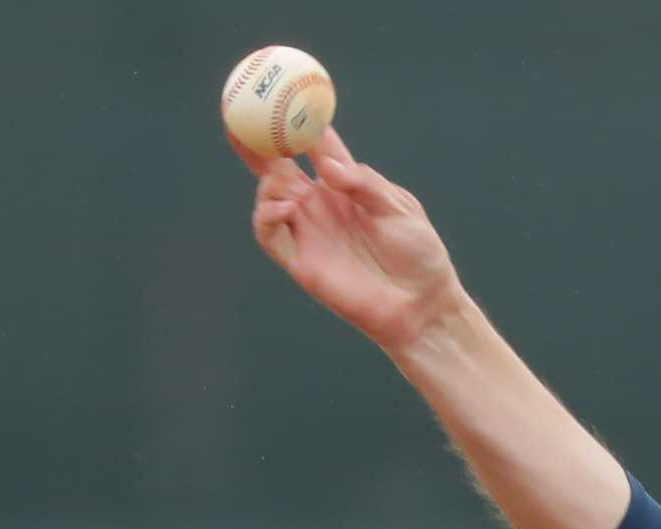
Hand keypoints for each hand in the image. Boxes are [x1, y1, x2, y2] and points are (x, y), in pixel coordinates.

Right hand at [229, 125, 465, 352]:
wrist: (421, 305)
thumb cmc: (419, 255)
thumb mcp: (400, 210)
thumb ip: (365, 184)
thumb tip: (328, 166)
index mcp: (345, 186)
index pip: (314, 145)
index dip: (297, 121)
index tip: (282, 92)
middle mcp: (320, 204)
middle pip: (277, 165)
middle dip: (256, 140)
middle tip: (239, 114)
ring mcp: (308, 231)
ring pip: (268, 195)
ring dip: (270, 181)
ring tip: (287, 182)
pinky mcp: (301, 261)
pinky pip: (269, 233)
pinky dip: (267, 215)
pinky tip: (287, 207)